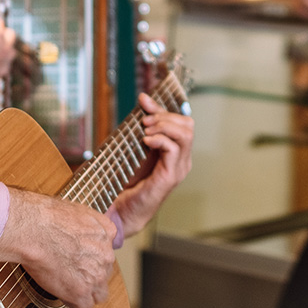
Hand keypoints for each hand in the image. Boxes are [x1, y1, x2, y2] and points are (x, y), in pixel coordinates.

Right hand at [0, 189, 117, 307]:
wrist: (34, 229)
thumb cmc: (47, 217)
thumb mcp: (79, 210)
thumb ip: (89, 224)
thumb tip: (83, 230)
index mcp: (107, 232)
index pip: (107, 252)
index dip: (92, 258)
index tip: (81, 260)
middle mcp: (106, 254)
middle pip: (104, 273)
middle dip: (90, 275)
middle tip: (71, 272)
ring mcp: (96, 275)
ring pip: (99, 294)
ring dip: (86, 293)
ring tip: (69, 287)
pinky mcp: (81, 291)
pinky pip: (84, 307)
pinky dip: (73, 303)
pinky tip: (63, 295)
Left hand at [110, 92, 193, 236]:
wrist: (120, 209)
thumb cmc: (127, 180)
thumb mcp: (137, 146)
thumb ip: (144, 124)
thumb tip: (144, 98)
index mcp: (177, 152)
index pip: (182, 121)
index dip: (163, 109)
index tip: (144, 101)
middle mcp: (182, 159)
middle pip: (188, 124)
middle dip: (165, 116)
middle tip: (145, 121)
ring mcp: (179, 168)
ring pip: (185, 134)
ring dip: (164, 126)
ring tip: (146, 130)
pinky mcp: (171, 176)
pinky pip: (174, 149)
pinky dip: (160, 139)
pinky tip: (146, 141)